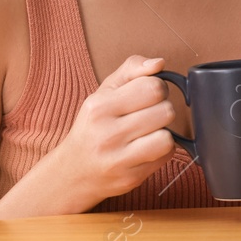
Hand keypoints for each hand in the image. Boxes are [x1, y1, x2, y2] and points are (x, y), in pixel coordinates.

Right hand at [52, 54, 176, 207]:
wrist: (73, 172)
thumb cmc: (93, 126)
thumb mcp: (104, 92)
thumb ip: (132, 69)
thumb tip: (159, 63)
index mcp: (99, 107)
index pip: (152, 87)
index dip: (157, 88)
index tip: (147, 96)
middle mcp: (107, 134)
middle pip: (165, 111)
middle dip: (162, 110)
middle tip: (147, 116)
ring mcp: (118, 159)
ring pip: (167, 137)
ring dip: (163, 133)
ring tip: (147, 133)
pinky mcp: (130, 178)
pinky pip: (166, 156)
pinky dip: (162, 151)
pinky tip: (145, 149)